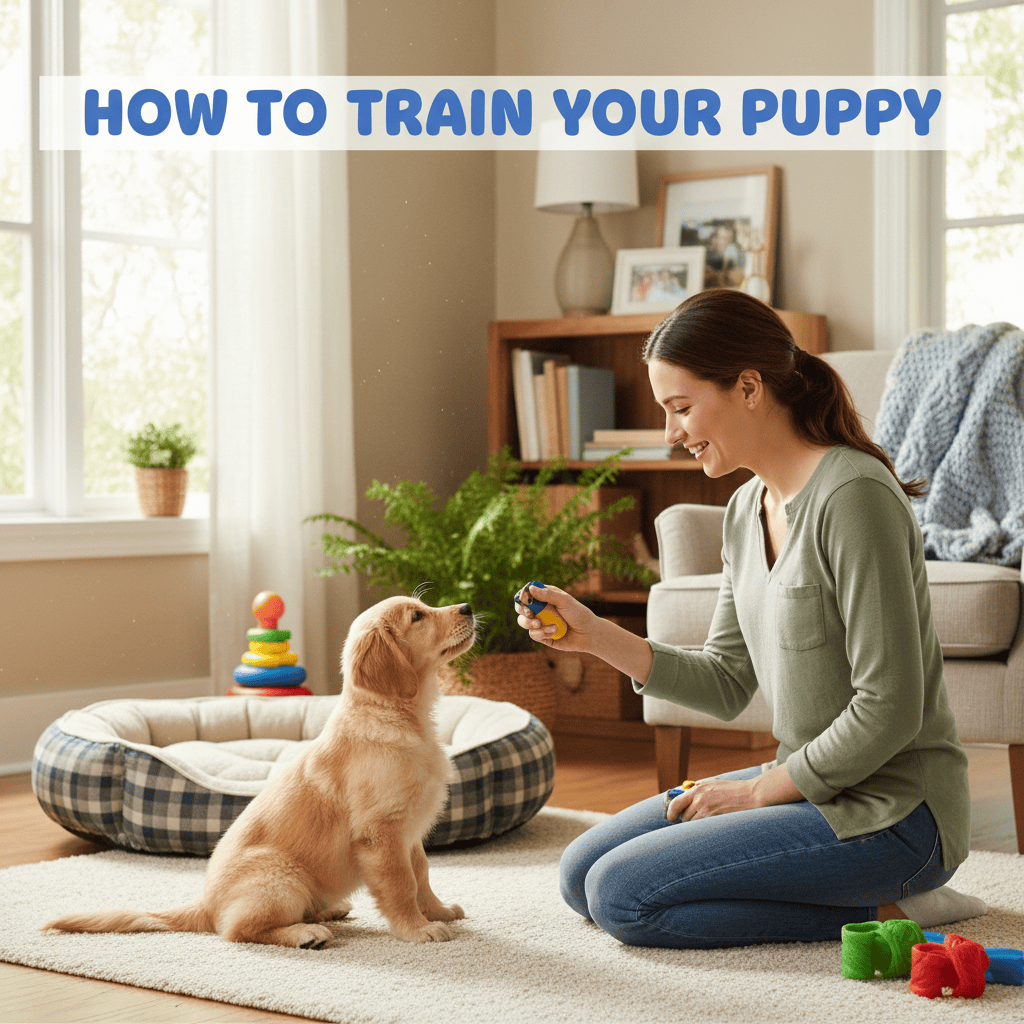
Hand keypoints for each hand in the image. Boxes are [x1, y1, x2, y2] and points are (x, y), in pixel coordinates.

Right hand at [513, 582, 595, 653]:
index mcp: (545, 597)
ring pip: (523, 622)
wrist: (588, 634)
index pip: (527, 594)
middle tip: (529, 614)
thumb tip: (530, 588)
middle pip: (521, 608)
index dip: (522, 596)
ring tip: (540, 624)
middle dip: (522, 611)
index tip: (524, 600)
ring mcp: (540, 623)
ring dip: (530, 623)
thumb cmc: (579, 614)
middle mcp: (540, 609)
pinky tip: (554, 631)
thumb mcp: (565, 601)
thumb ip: (548, 595)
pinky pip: (533, 634)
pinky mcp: (542, 636)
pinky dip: (542, 633)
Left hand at [665, 765, 802, 821]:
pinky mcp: (716, 822)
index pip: (675, 803)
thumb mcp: (713, 783)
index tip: (671, 818)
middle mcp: (700, 800)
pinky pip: (703, 830)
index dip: (670, 812)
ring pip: (693, 825)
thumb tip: (684, 794)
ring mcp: (708, 812)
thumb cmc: (733, 789)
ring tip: (709, 820)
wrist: (752, 795)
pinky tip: (713, 825)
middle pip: (684, 817)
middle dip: (687, 819)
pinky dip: (705, 830)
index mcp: (697, 789)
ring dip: (697, 825)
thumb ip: (698, 788)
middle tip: (696, 819)